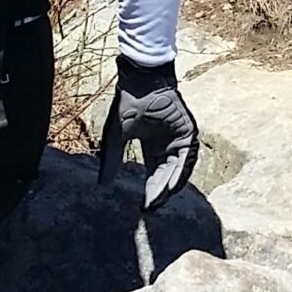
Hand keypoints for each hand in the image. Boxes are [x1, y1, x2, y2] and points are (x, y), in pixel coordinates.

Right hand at [96, 56, 197, 209]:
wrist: (140, 82)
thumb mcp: (117, 137)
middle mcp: (169, 144)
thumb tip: (102, 185)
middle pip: (167, 174)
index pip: (155, 173)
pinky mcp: (188, 131)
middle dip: (160, 192)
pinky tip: (171, 186)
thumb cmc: (128, 104)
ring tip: (159, 201)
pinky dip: (180, 172)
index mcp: (154, 146)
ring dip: (170, 186)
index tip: (143, 207)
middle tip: (151, 209)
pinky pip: (187, 157)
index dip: (150, 190)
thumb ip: (113, 160)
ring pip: (178, 169)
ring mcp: (180, 138)